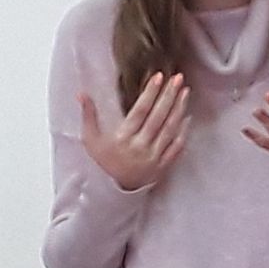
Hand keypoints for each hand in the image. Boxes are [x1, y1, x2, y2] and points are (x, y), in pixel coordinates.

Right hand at [76, 74, 191, 192]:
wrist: (115, 191)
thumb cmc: (103, 162)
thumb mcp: (91, 140)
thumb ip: (88, 116)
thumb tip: (81, 94)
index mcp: (123, 138)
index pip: (140, 111)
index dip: (150, 93)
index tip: (159, 76)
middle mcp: (140, 147)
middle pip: (158, 117)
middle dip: (169, 95)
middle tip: (178, 78)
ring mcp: (154, 157)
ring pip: (170, 129)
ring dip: (179, 108)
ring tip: (185, 91)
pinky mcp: (163, 165)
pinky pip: (176, 147)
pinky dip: (183, 131)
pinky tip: (187, 116)